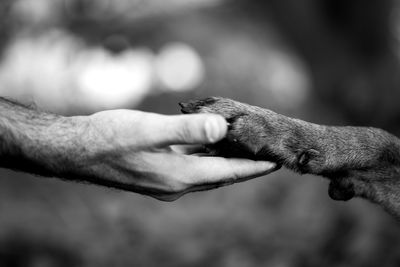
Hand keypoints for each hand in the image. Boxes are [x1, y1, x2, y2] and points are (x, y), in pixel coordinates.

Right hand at [83, 110, 277, 200]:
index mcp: (179, 175)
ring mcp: (166, 180)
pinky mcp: (157, 172)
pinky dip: (204, 155)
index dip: (253, 167)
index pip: (227, 171)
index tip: (275, 162)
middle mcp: (176, 183)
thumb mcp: (149, 129)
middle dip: (244, 164)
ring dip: (224, 159)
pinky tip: (209, 143)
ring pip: (206, 170)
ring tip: (243, 146)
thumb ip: (186, 130)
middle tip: (265, 153)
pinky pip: (190, 166)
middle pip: (220, 173)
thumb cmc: (109, 138)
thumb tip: (222, 127)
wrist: (76, 151)